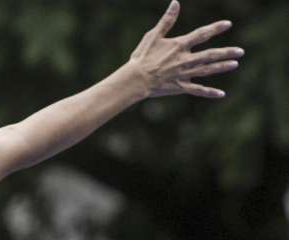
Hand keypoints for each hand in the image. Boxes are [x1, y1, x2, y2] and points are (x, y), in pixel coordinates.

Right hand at [128, 1, 242, 98]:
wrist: (135, 80)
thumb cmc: (142, 57)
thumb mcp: (153, 36)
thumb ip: (167, 20)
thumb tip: (175, 3)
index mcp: (179, 46)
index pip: (201, 34)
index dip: (215, 28)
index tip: (227, 24)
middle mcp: (185, 60)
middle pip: (210, 55)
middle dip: (226, 52)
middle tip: (240, 51)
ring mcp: (184, 74)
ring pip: (207, 70)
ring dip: (222, 67)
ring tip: (235, 64)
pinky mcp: (180, 86)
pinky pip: (197, 90)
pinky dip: (209, 92)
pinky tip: (221, 94)